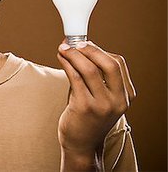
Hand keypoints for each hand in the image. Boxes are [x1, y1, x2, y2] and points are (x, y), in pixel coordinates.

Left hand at [56, 40, 135, 168]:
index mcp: (126, 96)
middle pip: (109, 64)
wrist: (82, 144)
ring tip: (63, 48)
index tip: (85, 43)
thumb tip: (78, 48)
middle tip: (75, 43)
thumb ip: (95, 75)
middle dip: (90, 49)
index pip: (118, 63)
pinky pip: (75, 78)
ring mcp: (102, 105)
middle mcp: (117, 100)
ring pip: (89, 69)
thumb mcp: (101, 96)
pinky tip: (61, 58)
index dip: (100, 49)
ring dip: (74, 54)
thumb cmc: (88, 116)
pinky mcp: (84, 107)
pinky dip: (66, 64)